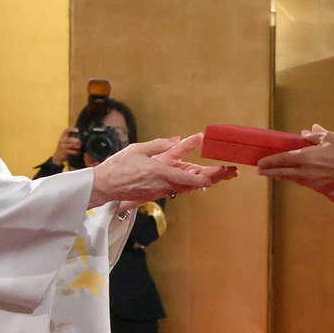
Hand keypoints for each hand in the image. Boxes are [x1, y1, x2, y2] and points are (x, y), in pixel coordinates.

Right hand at [49, 128, 80, 166]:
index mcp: (62, 136)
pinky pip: (72, 151)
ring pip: (72, 145)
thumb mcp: (65, 141)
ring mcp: (62, 146)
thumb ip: (70, 138)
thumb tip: (80, 137)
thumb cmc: (63, 147)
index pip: (66, 131)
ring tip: (80, 147)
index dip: (71, 129)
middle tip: (80, 142)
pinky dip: (77, 152)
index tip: (77, 130)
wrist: (58, 156)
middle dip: (76, 140)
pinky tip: (79, 152)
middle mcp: (62, 140)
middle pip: (69, 139)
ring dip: (78, 146)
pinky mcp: (64, 151)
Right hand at [89, 135, 235, 204]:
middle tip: (230, 171)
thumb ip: (159, 145)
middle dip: (213, 177)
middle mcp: (163, 184)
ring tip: (222, 173)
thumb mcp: (138, 149)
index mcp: (160, 172)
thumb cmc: (117, 167)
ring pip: (187, 186)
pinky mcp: (155, 193)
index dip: (207, 175)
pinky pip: (176, 187)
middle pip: (194, 183)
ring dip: (204, 179)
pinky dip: (189, 181)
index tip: (221, 171)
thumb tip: (177, 140)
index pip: (189, 177)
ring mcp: (160, 190)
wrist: (104, 186)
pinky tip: (198, 177)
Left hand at [257, 126, 333, 201]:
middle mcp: (307, 172)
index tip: (260, 163)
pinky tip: (295, 177)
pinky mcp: (322, 188)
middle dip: (270, 172)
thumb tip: (306, 132)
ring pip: (293, 179)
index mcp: (307, 158)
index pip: (282, 160)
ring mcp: (314, 182)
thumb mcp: (331, 138)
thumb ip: (316, 136)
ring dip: (283, 176)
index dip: (270, 162)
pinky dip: (296, 179)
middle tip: (260, 171)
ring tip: (275, 174)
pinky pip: (304, 183)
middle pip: (283, 173)